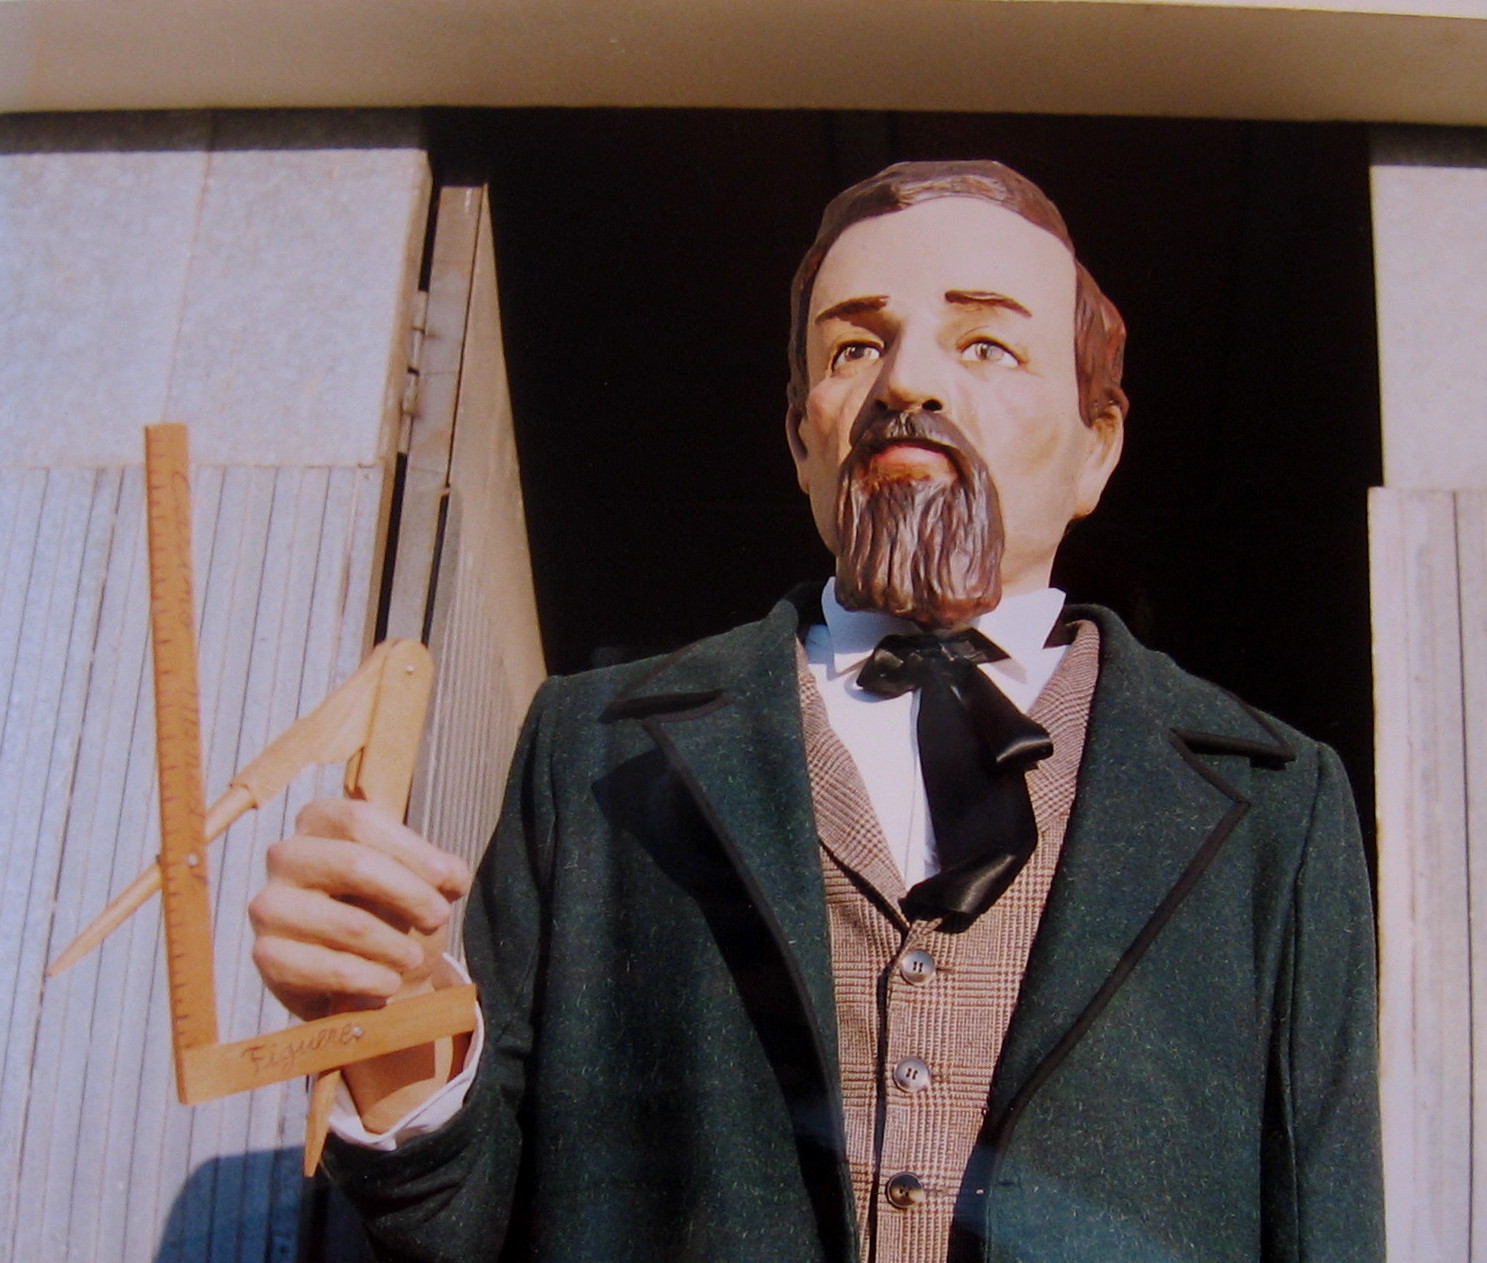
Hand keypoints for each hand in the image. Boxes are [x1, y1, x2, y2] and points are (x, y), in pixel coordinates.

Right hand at [249, 798, 471, 1020]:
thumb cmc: (390, 913)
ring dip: (395, 945)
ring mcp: (270, 906)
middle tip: (438, 919)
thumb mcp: (418, 881)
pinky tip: (388, 983)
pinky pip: (329, 968)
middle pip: (355, 863)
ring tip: (413, 958)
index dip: (411, 850)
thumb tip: (450, 875)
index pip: (361, 820)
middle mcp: (286, 856)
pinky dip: (370, 979)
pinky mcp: (267, 955)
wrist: (365, 978)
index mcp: (319, 821)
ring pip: (347, 922)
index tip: (448, 880)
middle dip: (410, 895)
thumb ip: (438, 869)